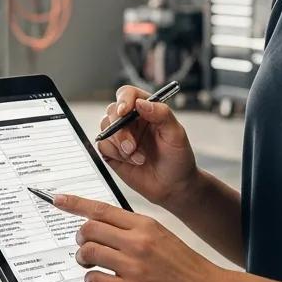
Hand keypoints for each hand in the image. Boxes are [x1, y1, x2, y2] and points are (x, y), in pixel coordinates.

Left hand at [54, 192, 232, 281]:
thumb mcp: (163, 236)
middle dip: (80, 237)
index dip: (75, 203)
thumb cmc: (188, 268)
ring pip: (89, 253)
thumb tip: (106, 229)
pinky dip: (92, 280)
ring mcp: (133, 267)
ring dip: (83, 259)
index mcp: (145, 225)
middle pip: (89, 229)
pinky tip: (100, 281)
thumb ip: (135, 231)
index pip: (101, 208)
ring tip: (89, 264)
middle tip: (83, 245)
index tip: (58, 200)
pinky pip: (96, 280)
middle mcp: (137, 242)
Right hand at [95, 86, 198, 208]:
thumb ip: (161, 114)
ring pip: (105, 128)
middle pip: (113, 111)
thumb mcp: (176, 134)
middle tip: (132, 146)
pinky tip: (131, 162)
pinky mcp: (113, 152)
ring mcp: (121, 136)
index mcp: (147, 110)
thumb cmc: (178, 159)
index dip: (123, 99)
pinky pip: (103, 146)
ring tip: (137, 157)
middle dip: (120, 129)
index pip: (128, 94)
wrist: (174, 187)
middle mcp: (131, 120)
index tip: (124, 111)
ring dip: (119, 144)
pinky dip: (115, 154)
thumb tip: (141, 103)